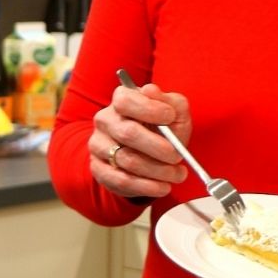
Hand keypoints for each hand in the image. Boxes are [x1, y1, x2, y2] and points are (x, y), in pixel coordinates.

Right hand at [90, 78, 190, 201]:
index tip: (171, 117)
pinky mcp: (99, 169)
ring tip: (178, 175)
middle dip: (158, 147)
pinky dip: (146, 186)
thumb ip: (170, 101)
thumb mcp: (175, 111)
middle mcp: (105, 120)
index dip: (150, 109)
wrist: (149, 152)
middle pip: (128, 133)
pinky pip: (121, 180)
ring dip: (158, 170)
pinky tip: (163, 187)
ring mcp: (99, 145)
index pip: (126, 101)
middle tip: (178, 156)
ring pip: (127, 160)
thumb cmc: (163, 127)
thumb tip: (151, 90)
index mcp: (122, 99)